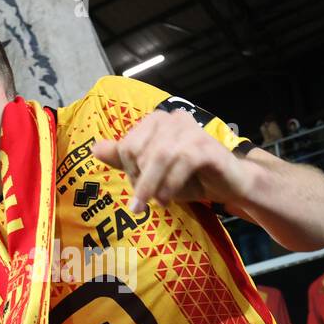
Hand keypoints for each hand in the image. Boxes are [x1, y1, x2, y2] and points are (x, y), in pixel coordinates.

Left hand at [92, 108, 242, 212]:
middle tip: (148, 199)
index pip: (127, 145)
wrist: (229, 184)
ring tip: (155, 204)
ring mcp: (190, 129)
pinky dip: (170, 185)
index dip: (129, 171)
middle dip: (140, 180)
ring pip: (159, 157)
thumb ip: (125, 160)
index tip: (138, 190)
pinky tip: (168, 200)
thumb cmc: (189, 177)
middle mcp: (172, 118)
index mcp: (157, 121)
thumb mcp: (152, 171)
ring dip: (152, 186)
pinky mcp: (206, 145)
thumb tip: (94, 149)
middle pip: (139, 150)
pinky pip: (181, 163)